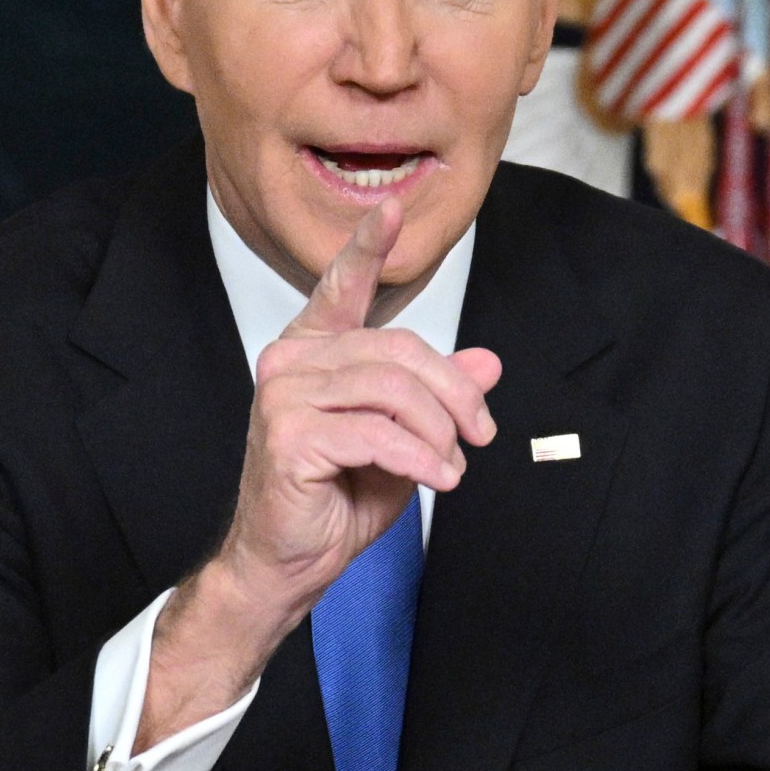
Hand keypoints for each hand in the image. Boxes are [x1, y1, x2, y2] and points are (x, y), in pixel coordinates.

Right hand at [137, 201, 501, 748]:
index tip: (395, 207)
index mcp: (313, 351)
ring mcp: (283, 395)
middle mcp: (290, 361)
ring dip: (438, 432)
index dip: (368, 245)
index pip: (341, 286)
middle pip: (397, 349)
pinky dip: (420, 458)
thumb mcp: (404, 440)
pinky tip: (438, 480)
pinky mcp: (288, 435)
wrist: (289, 564)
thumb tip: (487, 363)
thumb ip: (437, 397)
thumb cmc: (337, 500)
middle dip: (452, 393)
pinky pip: (377, 432)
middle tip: (480, 433)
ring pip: (391, 389)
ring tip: (453, 466)